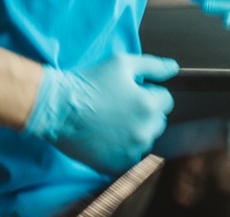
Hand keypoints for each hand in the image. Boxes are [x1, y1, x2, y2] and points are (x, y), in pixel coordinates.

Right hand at [23, 53, 177, 174]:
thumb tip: (172, 68)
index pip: (165, 100)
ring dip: (135, 131)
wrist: (57, 108)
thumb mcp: (122, 64)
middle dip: (145, 113)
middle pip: (157, 122)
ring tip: (111, 120)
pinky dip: (122, 149)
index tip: (132, 92)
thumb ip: (153, 66)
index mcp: (148, 106)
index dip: (149, 93)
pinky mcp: (115, 165)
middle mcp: (143, 132)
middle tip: (120, 106)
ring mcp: (129, 152)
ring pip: (144, 140)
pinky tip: (106, 136)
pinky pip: (129, 157)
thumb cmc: (88, 83)